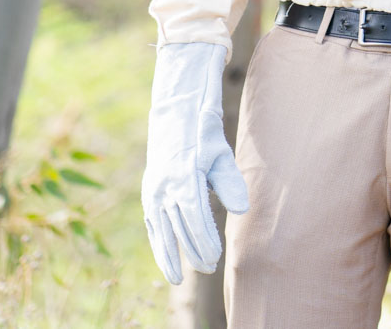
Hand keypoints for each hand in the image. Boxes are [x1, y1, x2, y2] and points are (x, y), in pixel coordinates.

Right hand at [141, 41, 249, 284]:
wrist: (175, 112)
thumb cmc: (204, 133)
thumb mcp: (220, 152)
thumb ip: (230, 182)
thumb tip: (242, 210)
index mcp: (184, 176)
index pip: (194, 217)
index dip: (203, 240)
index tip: (215, 258)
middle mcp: (164, 186)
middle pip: (178, 227)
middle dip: (192, 251)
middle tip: (208, 269)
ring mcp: (153, 189)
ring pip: (160, 229)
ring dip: (169, 254)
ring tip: (177, 279)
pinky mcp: (149, 191)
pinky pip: (151, 222)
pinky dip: (157, 241)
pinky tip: (165, 257)